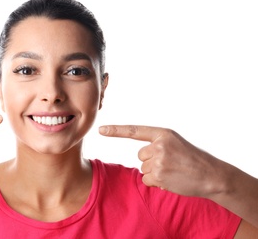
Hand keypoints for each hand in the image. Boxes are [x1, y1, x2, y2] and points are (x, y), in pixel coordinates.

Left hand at [99, 125, 223, 197]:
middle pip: (140, 155)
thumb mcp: (176, 144)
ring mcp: (158, 160)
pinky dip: (156, 182)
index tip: (101, 130)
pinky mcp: (158, 174)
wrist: (211, 175)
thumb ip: (157, 145)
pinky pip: (147, 179)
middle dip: (151, 161)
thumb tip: (141, 157)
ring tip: (173, 171)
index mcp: (163, 134)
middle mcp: (159, 145)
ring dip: (155, 173)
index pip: (135, 131)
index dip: (116, 131)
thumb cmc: (192, 159)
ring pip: (144, 168)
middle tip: (171, 164)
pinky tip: (171, 180)